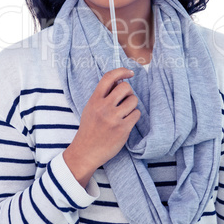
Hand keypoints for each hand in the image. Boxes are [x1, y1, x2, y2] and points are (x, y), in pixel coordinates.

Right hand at [63, 67, 139, 187]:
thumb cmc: (90, 128)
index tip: (130, 73)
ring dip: (132, 105)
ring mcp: (113, 118)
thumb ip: (103, 95)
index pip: (109, 77)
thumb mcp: (91, 107)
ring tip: (125, 112)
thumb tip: (120, 80)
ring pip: (133, 100)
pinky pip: (137, 114)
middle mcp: (104, 107)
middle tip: (125, 100)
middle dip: (128, 92)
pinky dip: (134, 116)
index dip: (121, 71)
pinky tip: (126, 121)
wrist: (86, 152)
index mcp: (95, 100)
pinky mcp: (122, 129)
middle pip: (125, 87)